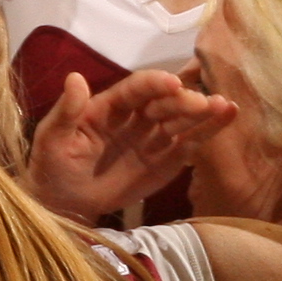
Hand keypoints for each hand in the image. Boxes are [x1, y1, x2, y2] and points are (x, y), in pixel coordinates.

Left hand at [25, 69, 234, 221]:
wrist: (63, 202)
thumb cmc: (53, 165)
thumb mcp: (53, 138)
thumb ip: (66, 111)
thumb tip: (75, 78)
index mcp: (110, 105)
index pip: (136, 89)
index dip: (153, 84)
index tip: (171, 83)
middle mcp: (136, 116)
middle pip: (164, 103)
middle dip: (183, 101)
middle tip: (202, 103)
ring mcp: (154, 138)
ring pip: (181, 120)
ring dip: (203, 112)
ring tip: (225, 106)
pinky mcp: (167, 160)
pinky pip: (190, 143)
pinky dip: (208, 131)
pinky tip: (228, 116)